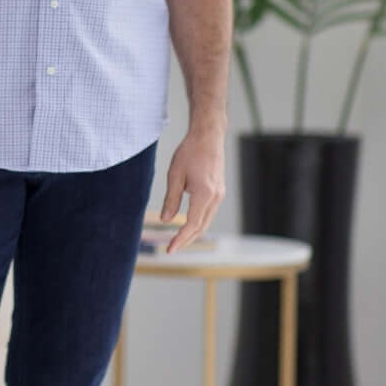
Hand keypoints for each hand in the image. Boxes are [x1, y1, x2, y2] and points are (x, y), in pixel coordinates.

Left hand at [160, 125, 225, 253]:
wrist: (208, 136)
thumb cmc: (190, 151)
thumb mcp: (175, 174)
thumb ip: (171, 199)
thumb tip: (166, 220)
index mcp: (205, 194)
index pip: (192, 224)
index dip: (180, 239)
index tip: (170, 249)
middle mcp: (216, 197)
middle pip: (202, 227)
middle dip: (187, 239)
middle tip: (171, 248)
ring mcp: (220, 194)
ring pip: (207, 221)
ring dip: (193, 232)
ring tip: (178, 239)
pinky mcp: (219, 190)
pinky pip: (209, 212)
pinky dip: (199, 221)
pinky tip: (189, 223)